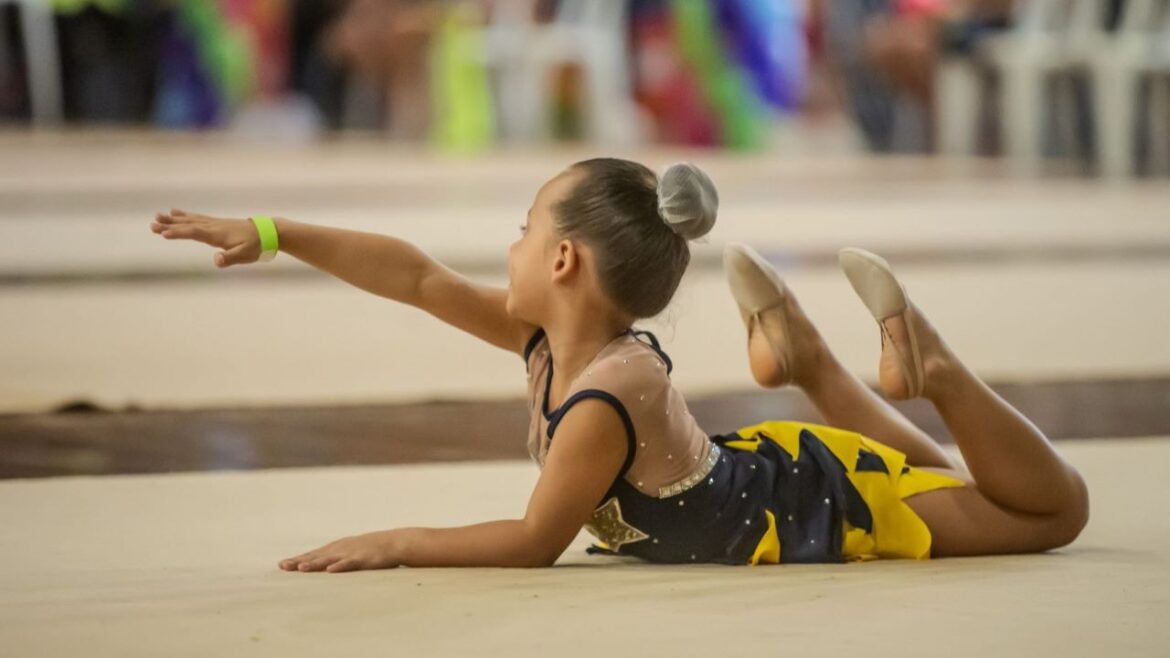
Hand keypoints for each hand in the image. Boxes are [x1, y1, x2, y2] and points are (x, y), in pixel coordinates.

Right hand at [150, 208, 262, 267]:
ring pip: (190, 220)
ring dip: (173, 219)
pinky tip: (175, 212)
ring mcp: (214, 223)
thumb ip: (229, 258)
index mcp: (217, 235)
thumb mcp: (245, 255)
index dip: (179, 233)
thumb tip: (216, 261)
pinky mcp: (216, 223)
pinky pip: (196, 218)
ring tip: (157, 217)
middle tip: (152, 225)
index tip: (163, 233)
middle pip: (187, 225)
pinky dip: (184, 215)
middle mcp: (213, 226)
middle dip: (170, 225)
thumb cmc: (256, 246)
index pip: (194, 233)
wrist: (267, 232)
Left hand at [278, 529, 402, 572]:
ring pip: (330, 560)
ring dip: (315, 564)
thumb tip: (322, 567)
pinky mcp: (362, 559)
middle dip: (299, 561)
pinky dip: (340, 566)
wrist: (394, 542)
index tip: (282, 565)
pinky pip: (349, 564)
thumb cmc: (371, 549)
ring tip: (301, 568)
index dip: (298, 559)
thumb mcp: (350, 551)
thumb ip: (336, 557)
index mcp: (336, 548)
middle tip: (283, 566)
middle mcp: (340, 549)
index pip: (313, 554)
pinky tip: (330, 570)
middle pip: (317, 556)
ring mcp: (350, 553)